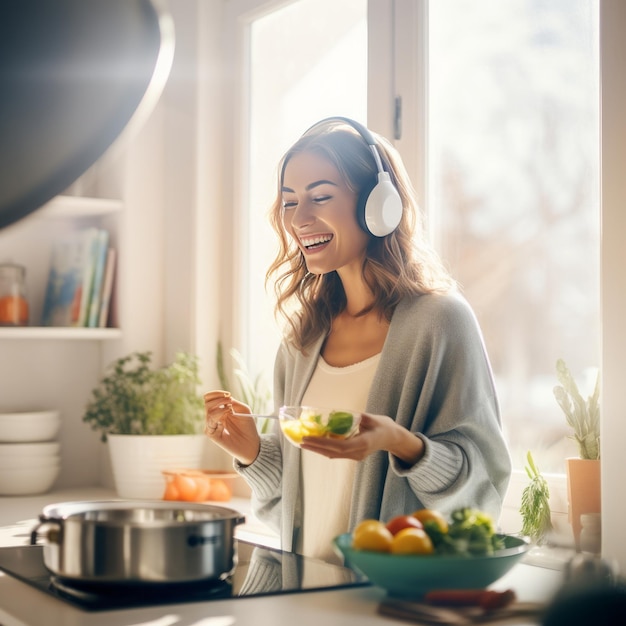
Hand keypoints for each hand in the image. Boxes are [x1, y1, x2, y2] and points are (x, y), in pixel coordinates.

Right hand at [203, 390, 260, 465]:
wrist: (251, 443)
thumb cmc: (247, 426)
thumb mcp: (243, 409)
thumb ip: (233, 402)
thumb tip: (224, 398)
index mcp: (220, 409)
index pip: (209, 398)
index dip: (216, 393)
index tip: (228, 394)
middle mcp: (214, 416)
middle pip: (207, 403)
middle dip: (218, 400)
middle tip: (230, 403)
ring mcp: (212, 425)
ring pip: (208, 412)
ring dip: (220, 409)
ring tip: (230, 412)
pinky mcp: (212, 434)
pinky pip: (210, 424)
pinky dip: (218, 420)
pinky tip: (224, 424)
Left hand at [299, 412, 423, 465]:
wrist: (393, 438)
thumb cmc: (384, 425)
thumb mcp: (373, 418)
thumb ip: (359, 417)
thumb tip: (341, 415)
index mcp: (364, 442)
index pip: (341, 445)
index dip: (323, 442)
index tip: (310, 437)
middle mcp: (359, 452)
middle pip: (333, 452)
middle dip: (316, 447)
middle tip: (301, 440)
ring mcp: (357, 456)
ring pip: (334, 454)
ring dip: (318, 449)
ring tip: (304, 443)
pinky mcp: (354, 455)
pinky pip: (337, 453)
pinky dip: (325, 449)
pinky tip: (315, 444)